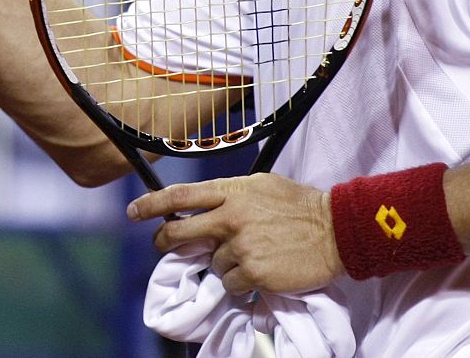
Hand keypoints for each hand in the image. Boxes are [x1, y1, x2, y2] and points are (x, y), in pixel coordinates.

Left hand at [127, 173, 342, 295]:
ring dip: (224, 263)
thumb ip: (231, 195)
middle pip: (181, 232)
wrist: (336, 230)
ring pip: (211, 262)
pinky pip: (230, 282)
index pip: (181, 195)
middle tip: (163, 246)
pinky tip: (259, 271)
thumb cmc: (301, 205)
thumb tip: (206, 206)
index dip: (151, 204)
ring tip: (252, 255)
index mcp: (232, 192)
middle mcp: (231, 217)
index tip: (133, 211)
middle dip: (165, 241)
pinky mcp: (253, 272)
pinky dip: (239, 281)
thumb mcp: (262, 185)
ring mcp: (240, 246)